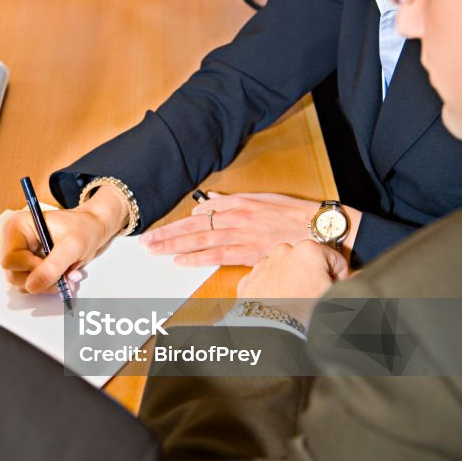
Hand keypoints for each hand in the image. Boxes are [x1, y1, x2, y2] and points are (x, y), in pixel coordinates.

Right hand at [0, 186, 128, 292]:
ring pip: (23, 283)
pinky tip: (63, 276)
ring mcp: (20, 255)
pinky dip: (49, 285)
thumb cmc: (84, 228)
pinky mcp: (29, 266)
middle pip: (14, 274)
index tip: (55, 270)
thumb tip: (33, 286)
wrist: (94, 228)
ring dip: (47, 285)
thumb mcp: (72, 245)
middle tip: (65, 278)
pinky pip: (33, 284)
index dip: (31, 269)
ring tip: (68, 276)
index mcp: (17, 227)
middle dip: (42, 280)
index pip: (10, 259)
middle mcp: (14, 241)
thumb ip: (53, 266)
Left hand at [141, 192, 320, 266]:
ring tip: (155, 250)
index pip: (199, 214)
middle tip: (145, 242)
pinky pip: (218, 255)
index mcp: (237, 204)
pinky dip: (198, 258)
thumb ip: (232, 201)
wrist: (316, 227)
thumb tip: (209, 201)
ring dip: (175, 245)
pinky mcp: (250, 252)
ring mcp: (242, 235)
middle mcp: (236, 217)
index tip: (158, 229)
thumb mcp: (260, 200)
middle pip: (194, 226)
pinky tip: (180, 260)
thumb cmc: (291, 214)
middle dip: (167, 234)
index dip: (176, 223)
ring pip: (201, 240)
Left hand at [236, 239, 348, 326]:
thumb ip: (354, 283)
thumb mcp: (337, 299)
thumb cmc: (305, 317)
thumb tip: (363, 275)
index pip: (336, 260)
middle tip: (315, 300)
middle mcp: (283, 251)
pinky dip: (274, 291)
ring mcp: (264, 264)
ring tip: (296, 305)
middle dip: (315, 279)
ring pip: (288, 271)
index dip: (339, 279)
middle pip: (311, 264)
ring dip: (294, 283)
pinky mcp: (250, 279)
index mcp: (309, 250)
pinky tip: (279, 306)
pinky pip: (268, 281)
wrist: (270, 336)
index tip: (334, 292)